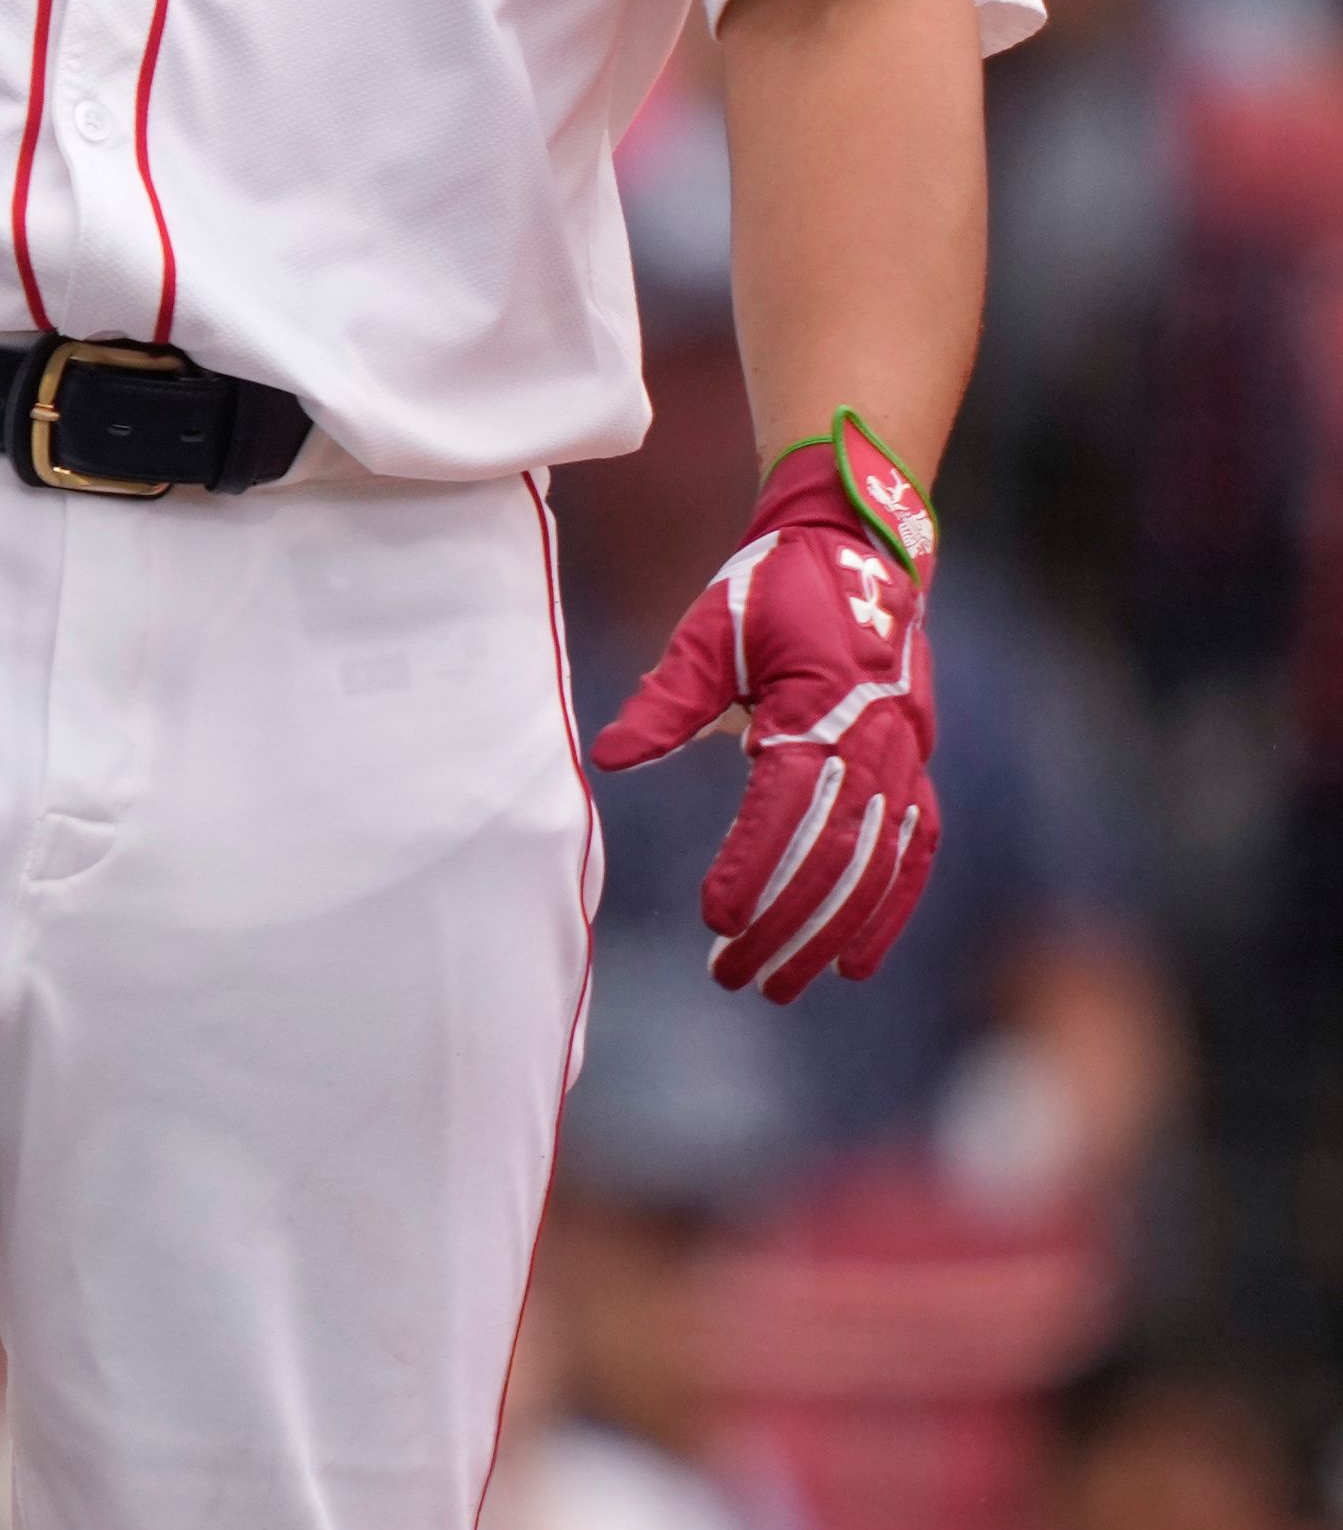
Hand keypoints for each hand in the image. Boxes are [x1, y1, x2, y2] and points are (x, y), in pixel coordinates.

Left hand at [592, 419, 940, 1001]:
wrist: (856, 545)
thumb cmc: (770, 588)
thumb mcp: (709, 632)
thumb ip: (666, 701)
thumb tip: (613, 758)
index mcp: (819, 701)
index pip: (786, 805)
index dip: (754, 866)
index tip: (716, 921)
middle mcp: (874, 735)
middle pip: (835, 850)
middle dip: (788, 922)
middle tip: (736, 977)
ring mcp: (905, 751)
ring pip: (878, 862)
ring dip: (834, 931)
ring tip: (784, 985)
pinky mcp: (916, 760)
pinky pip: (915, 847)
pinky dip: (892, 907)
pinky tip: (859, 962)